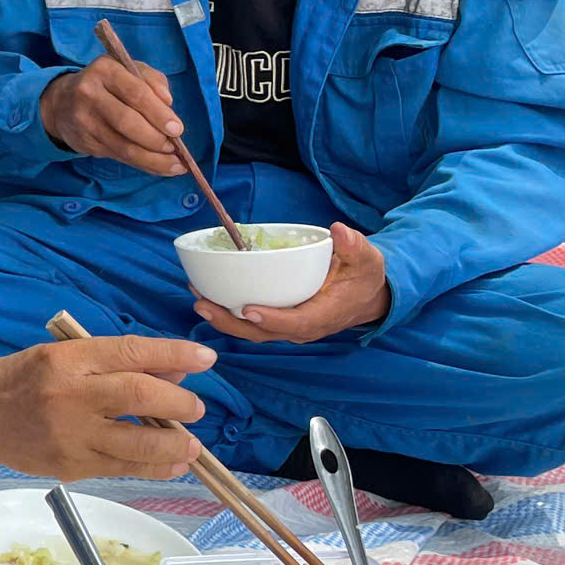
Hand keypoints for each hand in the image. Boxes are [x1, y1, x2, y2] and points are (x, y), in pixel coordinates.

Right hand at [0, 335, 214, 480]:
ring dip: (173, 446)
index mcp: (68, 359)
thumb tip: (175, 376)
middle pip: (137, 396)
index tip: (206, 359)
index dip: (173, 355)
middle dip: (178, 404)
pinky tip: (170, 465)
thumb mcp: (66, 356)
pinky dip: (152, 467)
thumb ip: (118, 364)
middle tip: (195, 409)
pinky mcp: (69, 466)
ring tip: (191, 446)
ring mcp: (69, 435)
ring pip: (135, 443)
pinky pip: (121, 469)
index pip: (130, 353)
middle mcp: (69, 395)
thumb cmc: (26, 377)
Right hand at [39, 54, 186, 173]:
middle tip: (176, 149)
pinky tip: (160, 167)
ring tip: (175, 165)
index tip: (178, 129)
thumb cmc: (107, 84)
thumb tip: (168, 103)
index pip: (136, 93)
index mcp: (105, 70)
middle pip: (128, 122)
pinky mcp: (84, 142)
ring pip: (124, 146)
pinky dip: (143, 165)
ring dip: (153, 159)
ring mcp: (84, 120)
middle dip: (156, 139)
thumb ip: (152, 80)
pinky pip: (119, 157)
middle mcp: (90, 94)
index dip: (159, 114)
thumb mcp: (128, 70)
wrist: (62, 103)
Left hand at [195, 223, 388, 343]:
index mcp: (324, 315)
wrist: (365, 296)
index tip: (249, 309)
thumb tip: (340, 232)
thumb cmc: (364, 277)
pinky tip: (207, 296)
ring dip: (223, 318)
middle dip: (231, 322)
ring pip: (252, 331)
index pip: (297, 323)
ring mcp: (288, 327)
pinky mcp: (278, 320)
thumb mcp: (367, 259)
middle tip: (202, 304)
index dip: (273, 319)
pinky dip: (228, 313)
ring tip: (197, 299)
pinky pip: (251, 323)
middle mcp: (303, 327)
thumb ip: (355, 247)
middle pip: (263, 332)